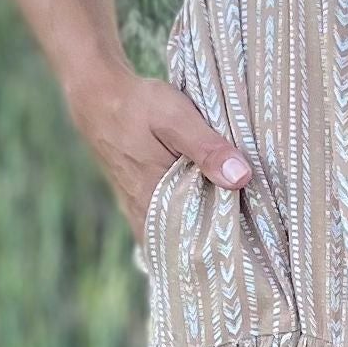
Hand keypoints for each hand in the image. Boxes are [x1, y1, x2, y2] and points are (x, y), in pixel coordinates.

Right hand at [73, 66, 252, 240]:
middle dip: (212, 245)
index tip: (250, 250)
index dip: (220, 247)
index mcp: (154, 198)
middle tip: (247, 248)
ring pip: (172, 234)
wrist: (97, 96)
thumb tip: (240, 177)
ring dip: (197, 234)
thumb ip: (207, 148)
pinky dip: (183, 223)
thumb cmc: (138, 105)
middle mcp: (143, 211)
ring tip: (232, 237)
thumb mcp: (176, 119)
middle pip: (183, 242)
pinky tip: (203, 217)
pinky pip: (163, 223)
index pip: (192, 241)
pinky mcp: (137, 198)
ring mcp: (137, 207)